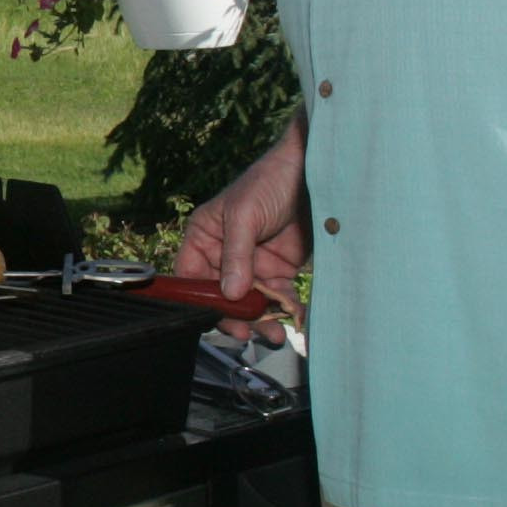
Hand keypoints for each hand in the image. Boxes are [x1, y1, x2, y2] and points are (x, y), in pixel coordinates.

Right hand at [169, 120, 309, 343]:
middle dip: (235, 316)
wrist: (315, 174)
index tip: (216, 318)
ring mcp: (253, 264)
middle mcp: (224, 254)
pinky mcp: (279, 270)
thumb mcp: (245, 215)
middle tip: (248, 332)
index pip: (191, 276)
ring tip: (273, 332)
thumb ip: (235, 255)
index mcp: (204, 237)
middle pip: (221, 296)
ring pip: (250, 302)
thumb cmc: (269, 182)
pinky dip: (284, 309)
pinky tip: (293, 316)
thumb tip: (230, 294)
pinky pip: (277, 297)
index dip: (201, 299)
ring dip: (261, 319)